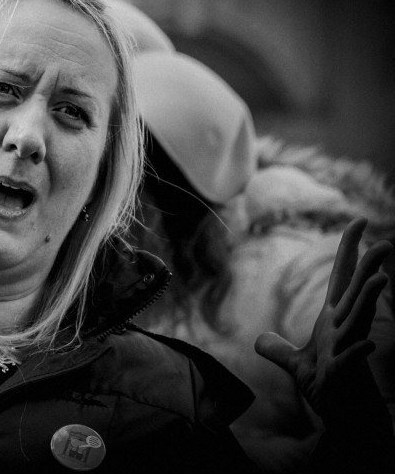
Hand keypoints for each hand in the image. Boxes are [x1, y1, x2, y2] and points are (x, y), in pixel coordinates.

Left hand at [255, 218, 392, 417]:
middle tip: (385, 242)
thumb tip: (260, 340)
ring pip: (360, 320)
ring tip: (381, 279)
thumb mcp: (296, 365)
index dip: (348, 250)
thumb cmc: (329, 389)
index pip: (342, 279)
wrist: (344, 421)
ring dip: (369, 300)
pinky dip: (358, 352)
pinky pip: (353, 360)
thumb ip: (278, 349)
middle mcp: (344, 329)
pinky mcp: (344, 374)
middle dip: (368, 268)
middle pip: (356, 293)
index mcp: (334, 320)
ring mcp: (347, 350)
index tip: (359, 221)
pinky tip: (367, 345)